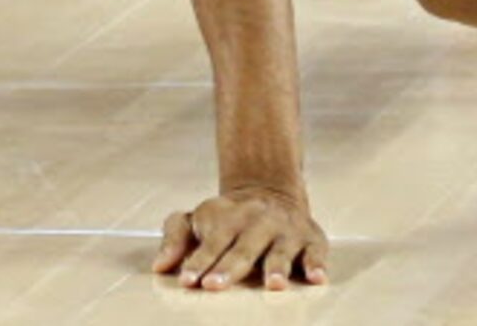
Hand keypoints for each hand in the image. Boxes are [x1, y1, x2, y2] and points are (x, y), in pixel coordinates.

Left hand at [156, 185, 328, 291]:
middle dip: (229, 268)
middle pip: (242, 249)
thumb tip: (159, 266)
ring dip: (276, 266)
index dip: (199, 261)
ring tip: (274, 284)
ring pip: (280, 250)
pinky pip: (317, 252)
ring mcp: (285, 230)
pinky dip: (317, 264)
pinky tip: (316, 278)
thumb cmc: (226, 218)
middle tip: (215, 286)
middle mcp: (256, 222)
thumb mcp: (196, 219)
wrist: (269, 190)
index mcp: (226, 217)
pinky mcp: (312, 239)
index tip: (188, 280)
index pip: (211, 243)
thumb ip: (174, 239)